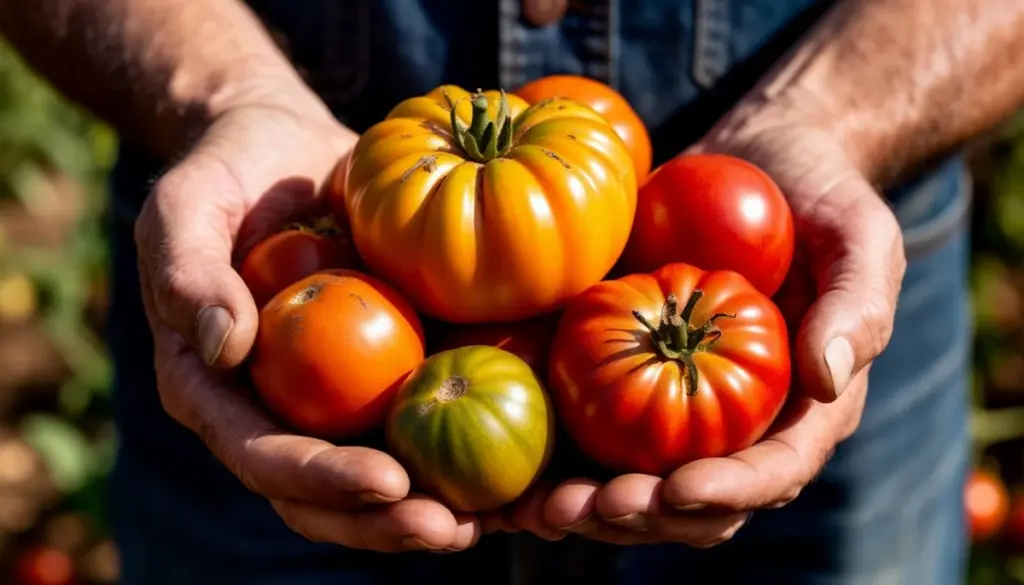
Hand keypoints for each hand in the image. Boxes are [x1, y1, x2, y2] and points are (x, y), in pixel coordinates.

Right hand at [133, 92, 480, 552]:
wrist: (288, 148)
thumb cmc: (227, 172)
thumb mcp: (186, 208)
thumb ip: (188, 275)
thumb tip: (223, 348)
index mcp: (221, 393)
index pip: (266, 457)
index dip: (322, 480)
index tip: (386, 482)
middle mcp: (280, 411)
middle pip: (329, 495)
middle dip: (387, 523)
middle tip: (451, 529)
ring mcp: (339, 397)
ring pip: (387, 476)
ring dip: (440, 507)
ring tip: (504, 518)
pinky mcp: (392, 369)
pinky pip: (433, 418)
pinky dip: (476, 447)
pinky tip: (528, 464)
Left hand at [512, 101, 905, 545]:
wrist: (757, 163)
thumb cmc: (821, 198)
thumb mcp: (861, 237)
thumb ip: (857, 307)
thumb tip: (828, 381)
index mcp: (802, 410)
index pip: (771, 473)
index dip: (726, 492)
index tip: (675, 487)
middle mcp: (738, 424)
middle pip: (692, 502)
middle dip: (641, 515)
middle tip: (585, 507)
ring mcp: (676, 407)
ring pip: (635, 484)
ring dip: (587, 505)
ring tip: (536, 506)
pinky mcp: (625, 376)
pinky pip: (590, 430)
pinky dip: (552, 459)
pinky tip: (505, 471)